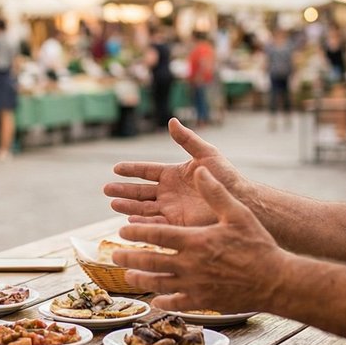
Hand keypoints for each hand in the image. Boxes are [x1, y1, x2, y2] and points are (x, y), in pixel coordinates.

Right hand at [104, 119, 244, 226]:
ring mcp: (172, 208)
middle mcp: (169, 192)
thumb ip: (187, 139)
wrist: (239, 199)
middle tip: (106, 190)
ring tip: (113, 204)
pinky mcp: (177, 223)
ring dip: (128, 207)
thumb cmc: (225, 175)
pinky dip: (142, 222)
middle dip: (123, 191)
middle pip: (140, 191)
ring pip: (143, 208)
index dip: (131, 170)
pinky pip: (155, 223)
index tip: (115, 169)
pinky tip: (130, 220)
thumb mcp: (205, 153)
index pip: (146, 171)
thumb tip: (171, 121)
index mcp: (173, 174)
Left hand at [116, 168, 288, 313]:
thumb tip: (200, 170)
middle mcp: (190, 264)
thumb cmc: (258, 245)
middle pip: (150, 260)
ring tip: (128, 276)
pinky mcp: (203, 301)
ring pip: (158, 283)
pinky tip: (155, 300)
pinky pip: (177, 303)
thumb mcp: (236, 214)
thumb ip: (215, 192)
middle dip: (129, 257)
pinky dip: (163, 302)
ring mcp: (195, 285)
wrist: (275, 281)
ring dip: (140, 279)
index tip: (122, 230)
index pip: (156, 234)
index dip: (136, 231)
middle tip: (114, 255)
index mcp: (195, 240)